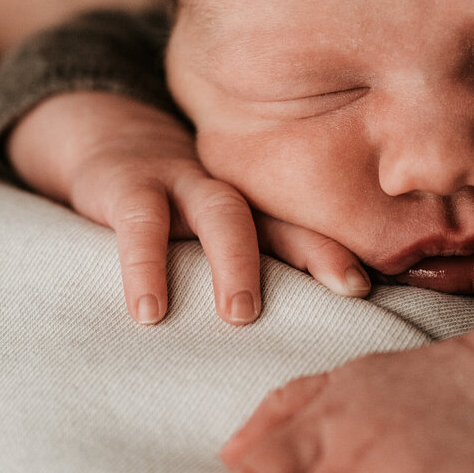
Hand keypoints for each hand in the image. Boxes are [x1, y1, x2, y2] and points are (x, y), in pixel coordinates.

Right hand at [8, 92, 369, 325]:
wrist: (104, 141)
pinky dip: (146, 267)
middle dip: (317, 250)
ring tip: (240, 315)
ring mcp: (181, 182)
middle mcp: (230, 191)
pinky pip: (141, 225)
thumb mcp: (215, 231)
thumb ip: (256, 264)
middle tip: (348, 289)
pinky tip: (149, 311)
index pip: (306, 228)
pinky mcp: (128, 185)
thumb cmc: (173, 209)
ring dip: (237, 260)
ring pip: (222, 211)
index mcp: (255, 207)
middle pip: (281, 216)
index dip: (338, 253)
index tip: (369, 288)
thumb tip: (309, 331)